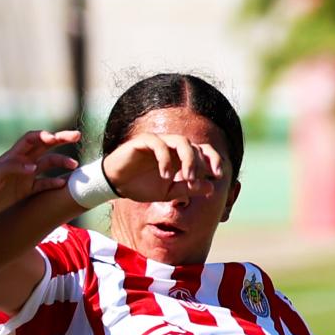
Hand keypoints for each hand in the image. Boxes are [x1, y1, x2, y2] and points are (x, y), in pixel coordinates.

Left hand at [0, 129, 82, 219]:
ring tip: (74, 167)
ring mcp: (25, 176)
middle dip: (60, 139)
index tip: (53, 138)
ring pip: (48, 165)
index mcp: (13, 155)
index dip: (43, 135)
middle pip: (44, 146)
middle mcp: (21, 162)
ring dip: (61, 163)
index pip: (31, 139)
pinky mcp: (25, 190)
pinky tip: (63, 184)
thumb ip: (13, 168)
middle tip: (77, 136)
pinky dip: (54, 183)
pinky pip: (43, 184)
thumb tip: (33, 168)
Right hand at [100, 132, 223, 201]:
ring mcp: (159, 141)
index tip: (219, 176)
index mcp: (180, 156)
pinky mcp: (143, 141)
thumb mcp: (168, 193)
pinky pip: (159, 144)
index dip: (214, 160)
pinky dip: (165, 160)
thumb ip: (188, 189)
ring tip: (185, 178)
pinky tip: (165, 176)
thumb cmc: (141, 186)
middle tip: (194, 181)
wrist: (115, 185)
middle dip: (199, 164)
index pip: (204, 151)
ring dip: (187, 160)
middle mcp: (172, 146)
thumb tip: (212, 188)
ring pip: (181, 141)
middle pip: (195, 147)